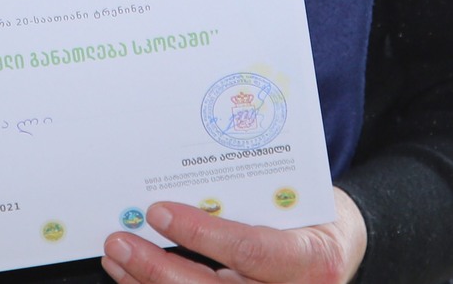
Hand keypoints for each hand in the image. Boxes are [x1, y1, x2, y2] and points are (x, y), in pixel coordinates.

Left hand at [101, 191, 367, 283]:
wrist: (335, 248)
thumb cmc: (313, 213)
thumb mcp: (296, 197)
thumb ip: (252, 196)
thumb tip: (186, 178)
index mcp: (312, 258)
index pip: (250, 249)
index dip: (201, 233)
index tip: (159, 212)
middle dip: (158, 267)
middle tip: (121, 241)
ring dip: (148, 283)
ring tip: (117, 257)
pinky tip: (132, 278)